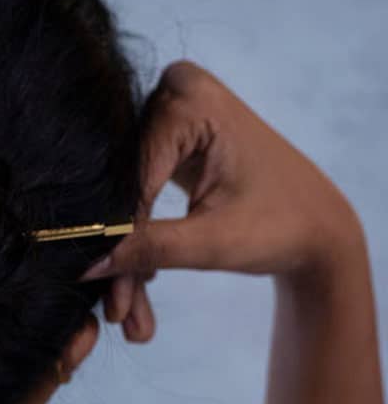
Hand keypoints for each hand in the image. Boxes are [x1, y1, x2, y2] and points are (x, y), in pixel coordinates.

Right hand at [80, 60, 364, 322]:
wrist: (317, 225)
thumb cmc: (281, 226)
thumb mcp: (214, 243)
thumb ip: (150, 249)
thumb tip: (86, 267)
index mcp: (194, 103)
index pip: (133, 177)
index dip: (118, 240)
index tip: (110, 298)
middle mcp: (176, 91)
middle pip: (123, 184)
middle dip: (120, 253)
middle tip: (118, 312)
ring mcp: (169, 110)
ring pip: (123, 192)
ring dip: (123, 252)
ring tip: (128, 311)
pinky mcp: (165, 135)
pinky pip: (132, 189)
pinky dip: (134, 233)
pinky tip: (135, 279)